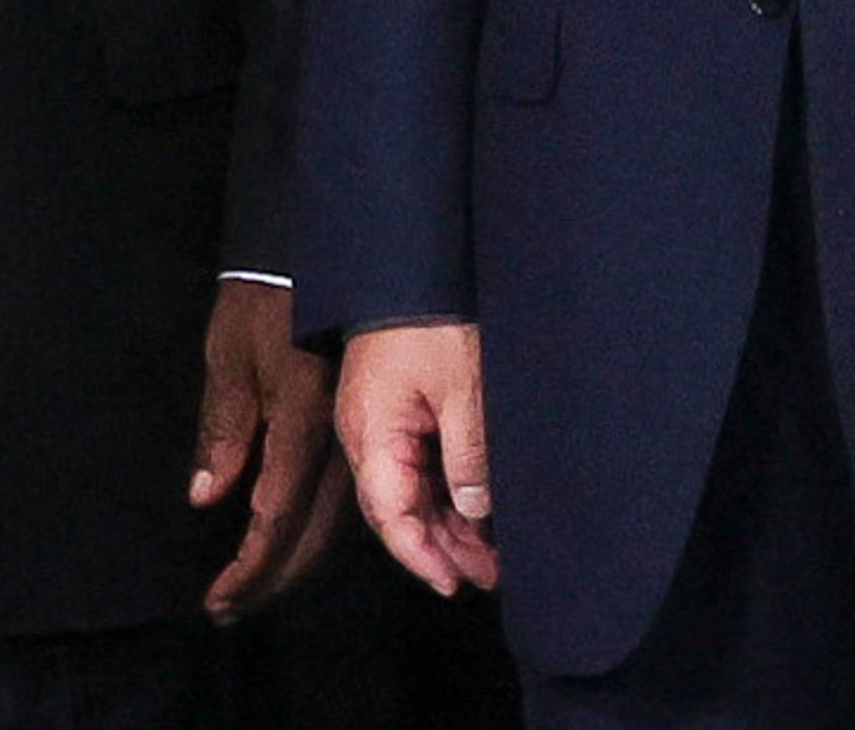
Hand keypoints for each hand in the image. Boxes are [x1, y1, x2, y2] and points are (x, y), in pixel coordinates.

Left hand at [190, 281, 351, 620]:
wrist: (310, 260)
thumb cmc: (260, 305)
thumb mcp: (227, 355)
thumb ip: (221, 427)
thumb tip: (207, 497)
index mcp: (302, 419)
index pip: (276, 514)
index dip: (249, 566)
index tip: (218, 599)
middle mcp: (338, 440)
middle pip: (312, 535)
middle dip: (269, 580)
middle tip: (228, 611)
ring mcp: (355, 439)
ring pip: (332, 525)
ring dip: (292, 566)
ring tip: (249, 593)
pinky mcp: (357, 435)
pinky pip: (340, 502)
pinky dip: (312, 537)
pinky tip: (288, 550)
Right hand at [337, 320, 498, 595]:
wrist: (409, 269)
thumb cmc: (431, 320)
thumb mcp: (463, 389)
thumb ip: (468, 455)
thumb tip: (474, 511)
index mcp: (371, 434)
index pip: (390, 516)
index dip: (422, 557)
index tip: (455, 584)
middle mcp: (366, 436)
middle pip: (397, 511)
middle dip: (441, 549)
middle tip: (488, 576)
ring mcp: (377, 424)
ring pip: (408, 493)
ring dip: (446, 526)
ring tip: (488, 555)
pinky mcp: (394, 412)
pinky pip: (415, 468)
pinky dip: (444, 495)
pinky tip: (474, 513)